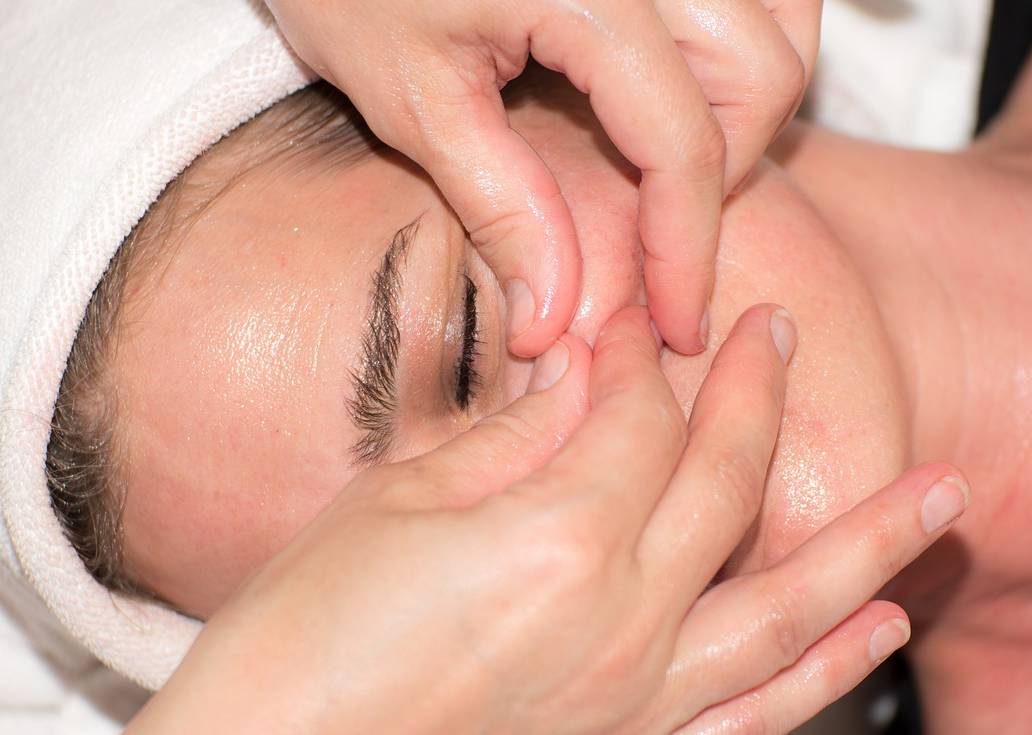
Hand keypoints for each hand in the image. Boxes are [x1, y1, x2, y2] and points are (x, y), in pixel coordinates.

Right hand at [127, 305, 966, 733]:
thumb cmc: (306, 629)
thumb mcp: (399, 500)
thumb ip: (515, 433)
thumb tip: (585, 368)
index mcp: (556, 539)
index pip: (635, 414)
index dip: (633, 352)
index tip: (632, 315)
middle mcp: (621, 619)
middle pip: (724, 483)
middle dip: (754, 393)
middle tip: (782, 332)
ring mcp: (636, 693)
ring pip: (787, 608)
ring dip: (869, 544)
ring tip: (939, 497)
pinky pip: (753, 709)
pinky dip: (825, 669)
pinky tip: (874, 628)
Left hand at [265, 0, 820, 355]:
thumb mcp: (414, 99)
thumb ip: (499, 206)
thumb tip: (554, 318)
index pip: (683, 142)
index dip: (686, 250)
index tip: (681, 324)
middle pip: (762, 75)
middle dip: (724, 174)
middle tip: (657, 232)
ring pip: (777, 21)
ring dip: (744, 105)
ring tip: (666, 162)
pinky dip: (733, 49)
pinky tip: (672, 88)